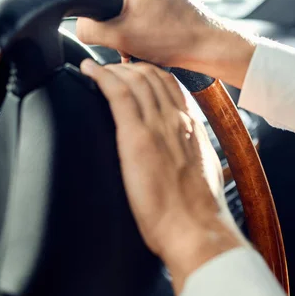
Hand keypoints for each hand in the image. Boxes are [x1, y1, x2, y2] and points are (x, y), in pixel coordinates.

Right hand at [76, 0, 255, 87]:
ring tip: (142, 44)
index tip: (114, 34)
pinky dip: (140, 28)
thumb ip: (88, 30)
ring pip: (125, 9)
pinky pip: (140, 10)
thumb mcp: (120, 36)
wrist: (208, 46)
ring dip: (128, 30)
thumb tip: (80, 28)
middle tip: (129, 43)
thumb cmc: (174, 38)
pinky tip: (150, 42)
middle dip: (115, 26)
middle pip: (109, 2)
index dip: (98, 19)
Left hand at [80, 59, 245, 293]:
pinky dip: (100, 75)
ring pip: (134, 78)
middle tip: (109, 70)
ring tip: (95, 69)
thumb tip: (187, 158)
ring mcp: (157, 125)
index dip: (148, 73)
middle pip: (151, 75)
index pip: (170, 85)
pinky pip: (117, 93)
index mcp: (192, 126)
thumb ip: (194, 155)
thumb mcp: (205, 173)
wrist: (197, 229)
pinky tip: (88, 70)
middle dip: (128, 66)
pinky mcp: (136, 136)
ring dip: (112, 68)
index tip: (132, 74)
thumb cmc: (200, 211)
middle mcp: (176, 119)